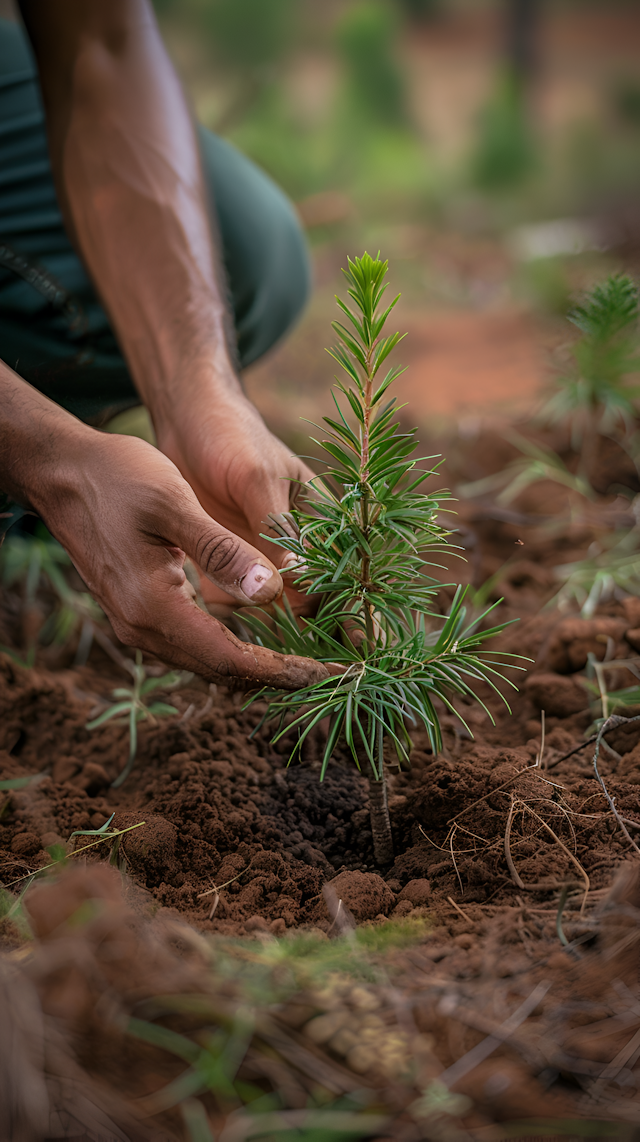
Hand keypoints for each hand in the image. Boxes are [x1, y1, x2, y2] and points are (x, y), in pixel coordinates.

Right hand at [34, 430, 328, 688]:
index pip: (230, 660)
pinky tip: (262, 637)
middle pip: (220, 672)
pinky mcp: (139, 612)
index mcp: (153, 606)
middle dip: (277, 675)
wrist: (63, 472)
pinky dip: (232, 648)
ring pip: (206, 662)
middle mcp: (142, 628)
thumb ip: (223, 550)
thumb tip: (272, 591)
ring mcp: (136, 624)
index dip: (281, 670)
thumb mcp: (176, 503)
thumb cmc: (118, 477)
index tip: (327, 672)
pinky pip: (193, 645)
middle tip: (330, 672)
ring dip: (256, 666)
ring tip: (306, 660)